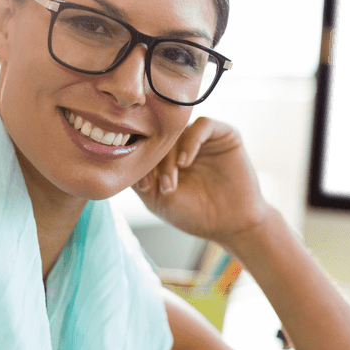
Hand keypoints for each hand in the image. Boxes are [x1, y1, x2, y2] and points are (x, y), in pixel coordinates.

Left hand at [133, 117, 273, 246]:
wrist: (232, 225)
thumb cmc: (195, 214)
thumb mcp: (157, 199)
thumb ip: (139, 178)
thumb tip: (118, 158)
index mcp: (168, 156)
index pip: (146, 143)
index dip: (139, 159)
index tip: (142, 186)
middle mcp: (185, 143)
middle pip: (159, 135)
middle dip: (155, 161)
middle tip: (162, 187)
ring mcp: (204, 138)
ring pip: (177, 130)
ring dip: (170, 156)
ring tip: (172, 182)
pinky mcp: (225, 135)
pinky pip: (203, 124)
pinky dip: (190, 141)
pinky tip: (185, 163)